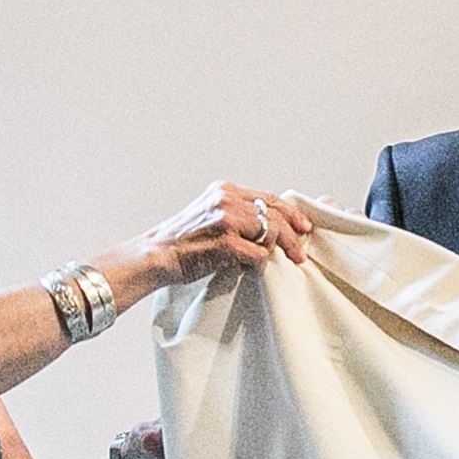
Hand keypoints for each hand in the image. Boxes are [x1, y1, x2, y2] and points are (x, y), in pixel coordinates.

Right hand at [136, 183, 313, 289]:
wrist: (155, 255)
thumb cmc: (184, 242)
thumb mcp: (211, 215)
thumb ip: (239, 214)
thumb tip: (274, 226)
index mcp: (224, 190)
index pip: (270, 198)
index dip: (291, 214)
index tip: (304, 227)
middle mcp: (226, 199)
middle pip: (276, 214)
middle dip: (294, 236)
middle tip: (299, 254)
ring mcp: (226, 220)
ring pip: (272, 233)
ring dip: (276, 251)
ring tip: (275, 262)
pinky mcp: (225, 242)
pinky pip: (259, 255)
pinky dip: (258, 265)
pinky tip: (248, 268)